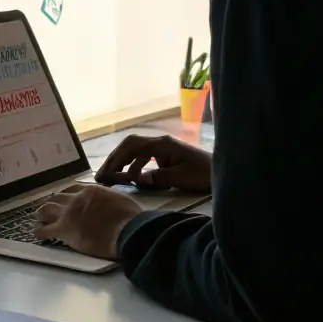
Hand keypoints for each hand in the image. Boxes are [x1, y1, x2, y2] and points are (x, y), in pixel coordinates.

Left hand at [34, 184, 142, 258]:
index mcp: (91, 191)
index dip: (68, 195)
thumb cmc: (130, 216)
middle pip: (58, 197)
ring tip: (39, 218)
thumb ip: (109, 198)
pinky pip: (45, 230)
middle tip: (51, 209)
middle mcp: (77, 199)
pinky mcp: (64, 230)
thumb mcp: (120, 199)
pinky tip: (36, 234)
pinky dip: (39, 232)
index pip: (74, 189)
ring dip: (43, 214)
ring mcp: (68, 213)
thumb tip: (110, 203)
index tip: (66, 200)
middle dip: (54, 203)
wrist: (127, 230)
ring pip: (47, 209)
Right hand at [95, 134, 211, 193]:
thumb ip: (159, 177)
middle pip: (130, 144)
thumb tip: (138, 178)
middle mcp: (160, 142)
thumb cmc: (202, 174)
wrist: (220, 171)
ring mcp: (163, 147)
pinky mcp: (166, 155)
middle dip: (115, 159)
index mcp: (162, 145)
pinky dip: (133, 164)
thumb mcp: (181, 178)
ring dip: (122, 161)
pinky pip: (143, 155)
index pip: (132, 147)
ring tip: (110, 176)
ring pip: (135, 149)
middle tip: (102, 175)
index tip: (107, 174)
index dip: (117, 160)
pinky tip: (130, 176)